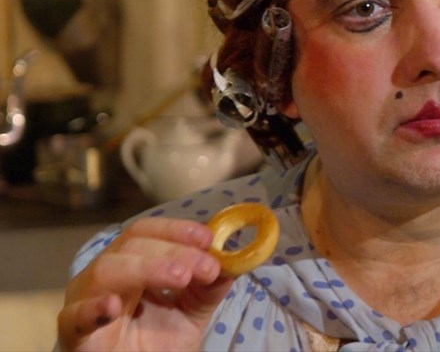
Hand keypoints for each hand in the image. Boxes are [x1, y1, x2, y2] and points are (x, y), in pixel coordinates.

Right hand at [57, 218, 233, 350]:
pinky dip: (93, 308)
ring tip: (181, 277)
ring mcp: (85, 301)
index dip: (177, 230)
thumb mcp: (191, 312)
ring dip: (147, 267)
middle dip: (174, 250)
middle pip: (132, 244)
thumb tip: (233, 260)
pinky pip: (75, 317)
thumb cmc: (156, 344)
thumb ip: (210, 287)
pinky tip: (113, 306)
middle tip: (206, 267)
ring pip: (106, 270)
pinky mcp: (74, 334)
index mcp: (130, 263)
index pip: (147, 232)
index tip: (208, 239)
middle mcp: (105, 275)